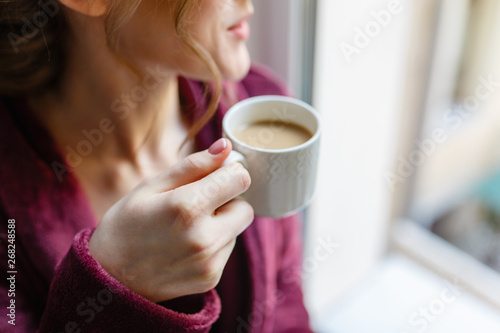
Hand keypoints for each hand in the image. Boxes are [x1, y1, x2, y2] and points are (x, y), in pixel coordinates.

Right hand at [88, 138, 252, 301]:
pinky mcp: (211, 278)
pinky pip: (227, 249)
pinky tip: (186, 246)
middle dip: (228, 201)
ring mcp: (209, 262)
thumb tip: (226, 148)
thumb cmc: (126, 223)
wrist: (109, 277)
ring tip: (186, 227)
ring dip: (221, 223)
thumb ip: (193, 165)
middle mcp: (204, 238)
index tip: (215, 176)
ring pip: (237, 229)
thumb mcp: (152, 186)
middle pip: (245, 207)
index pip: (240, 179)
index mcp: (188, 207)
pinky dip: (214, 243)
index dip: (229, 172)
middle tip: (197, 203)